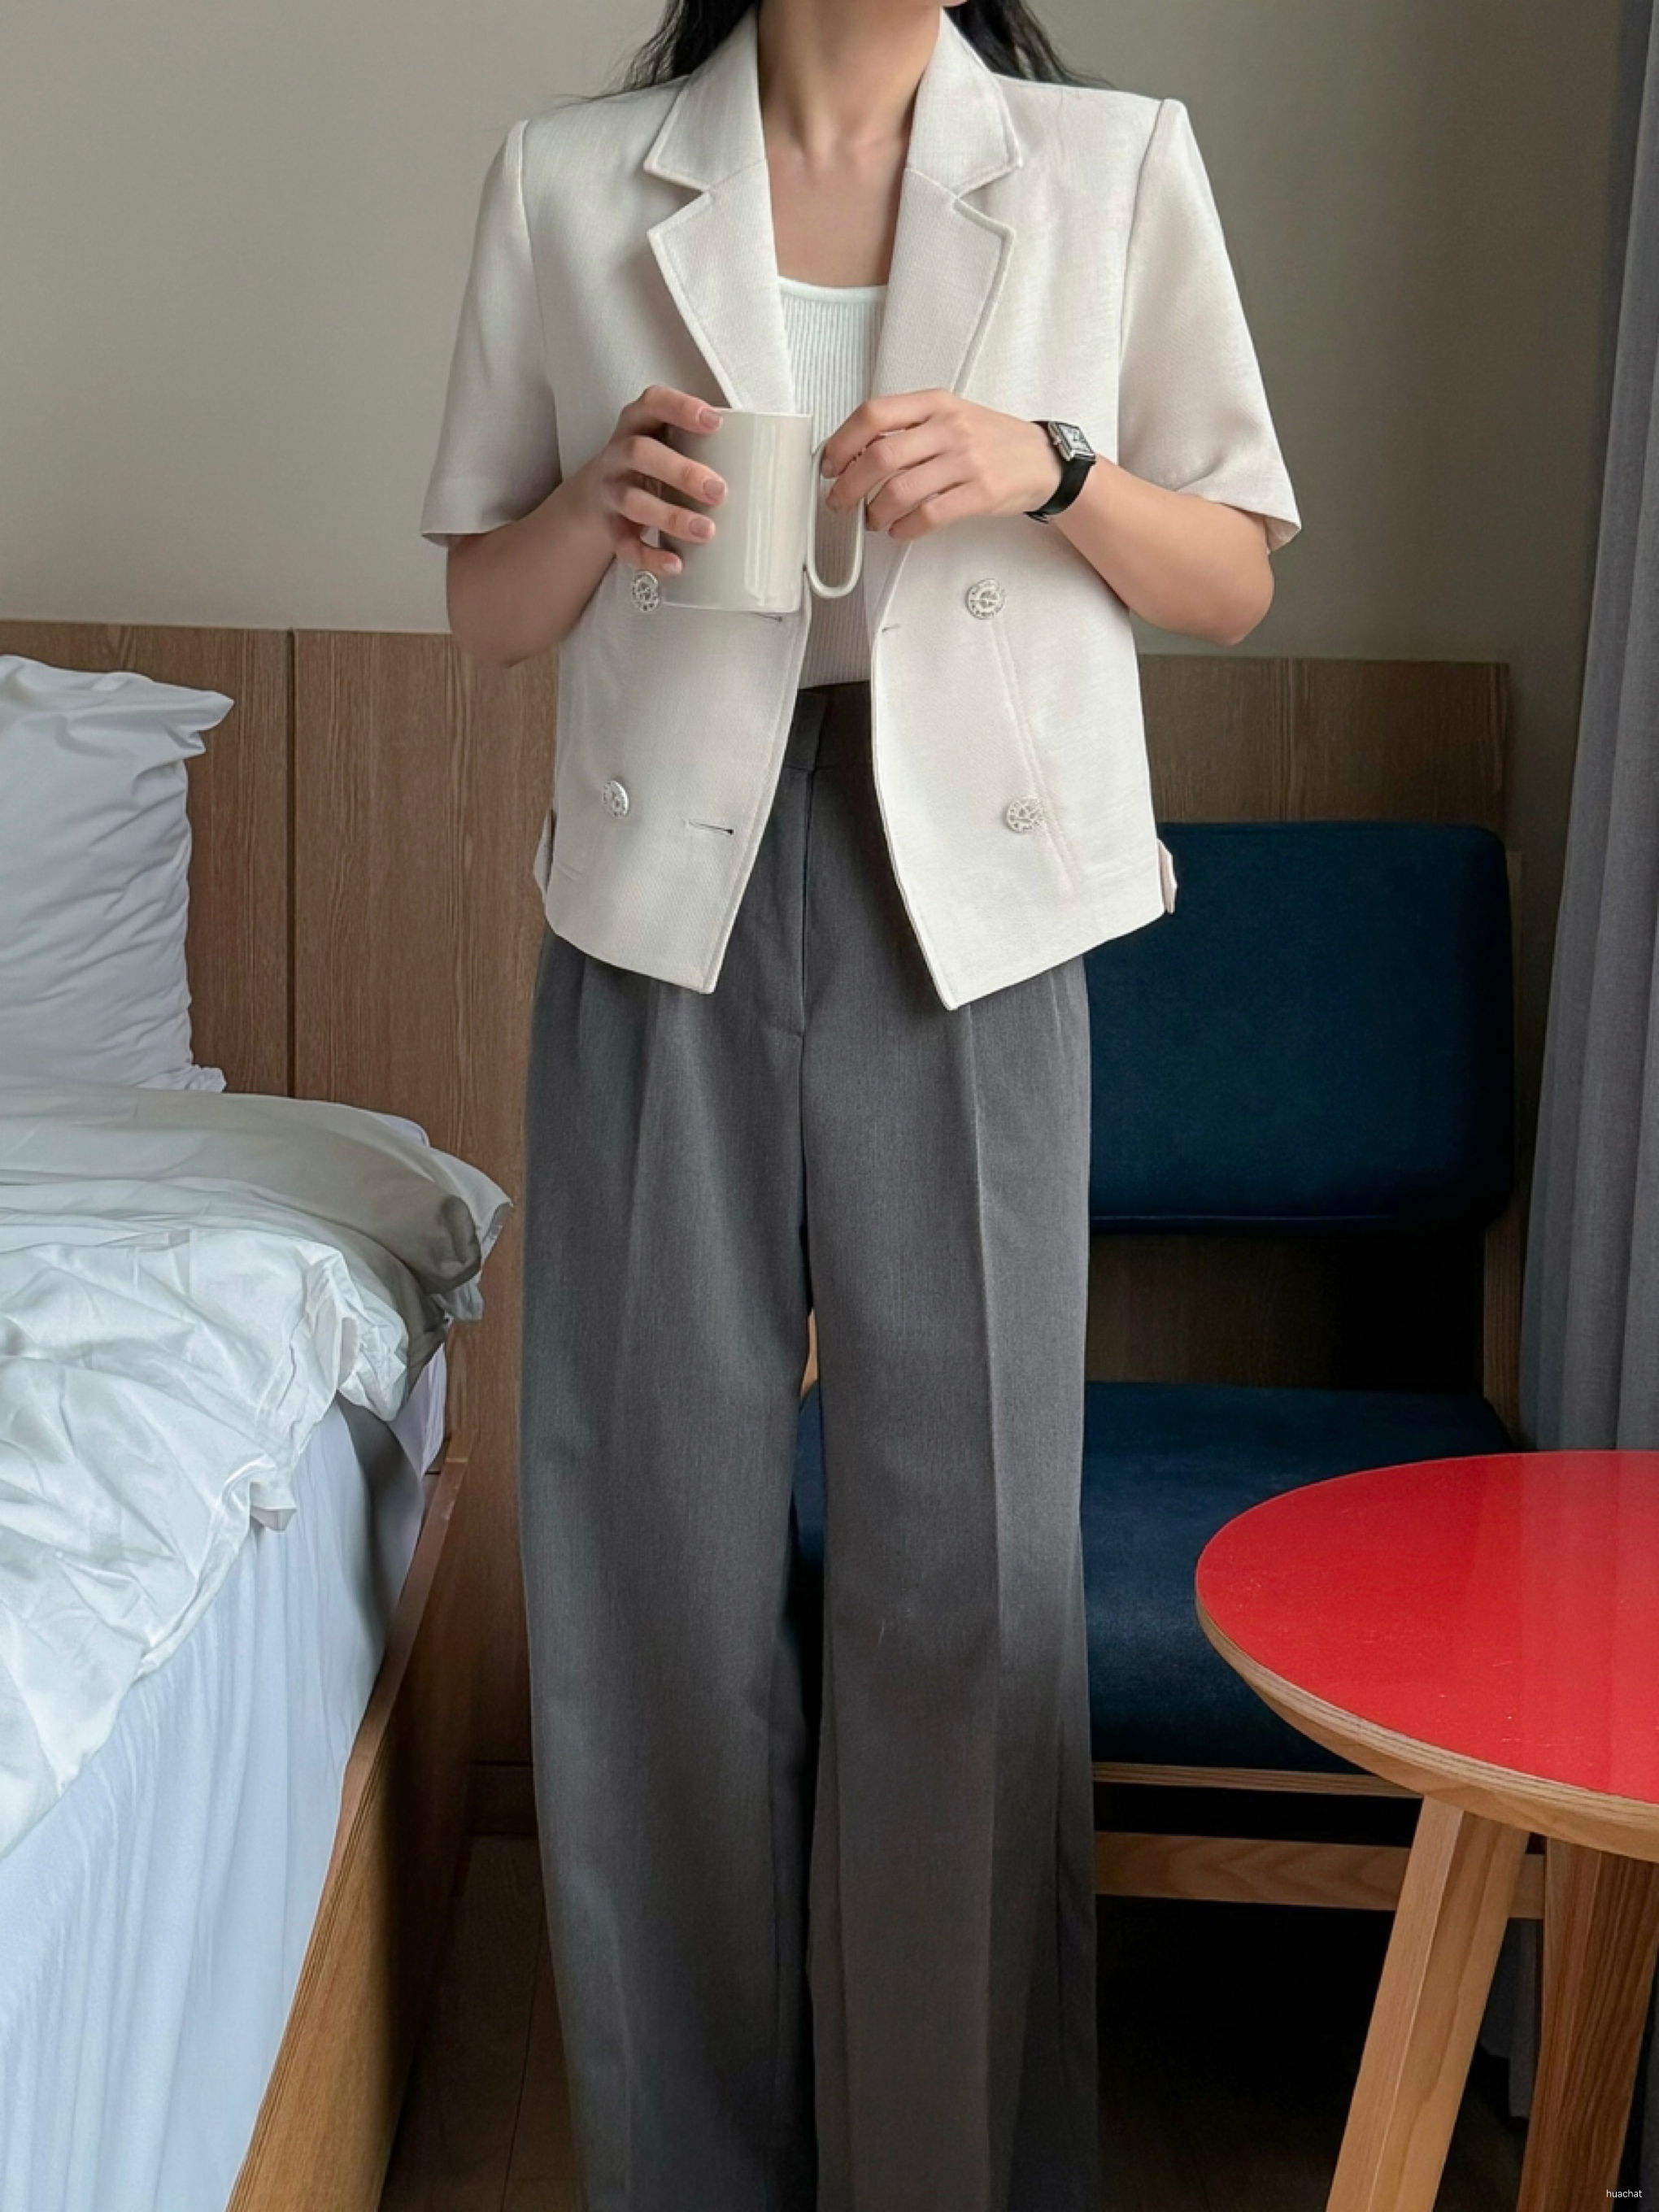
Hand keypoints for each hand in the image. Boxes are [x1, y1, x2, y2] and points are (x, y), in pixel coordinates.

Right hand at [584, 384, 729, 578]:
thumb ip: (703, 445)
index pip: (653, 403)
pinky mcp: (610, 527)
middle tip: (719, 491)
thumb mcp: (668, 444)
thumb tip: (773, 462)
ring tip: (707, 531)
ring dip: (672, 517)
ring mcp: (612, 490)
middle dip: (681, 472)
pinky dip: (650, 556)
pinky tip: (675, 564)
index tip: (715, 422)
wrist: (598, 496)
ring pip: (634, 501)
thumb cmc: (651, 466)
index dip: (680, 409)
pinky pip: (625, 544)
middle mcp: (619, 453)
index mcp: (639, 424)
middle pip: (641, 453)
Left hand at [818, 393, 1063, 539]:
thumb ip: (907, 427)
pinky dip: (905, 529)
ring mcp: (965, 461)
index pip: (874, 414)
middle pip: (880, 456)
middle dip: (849, 485)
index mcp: (935, 403)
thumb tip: (856, 451)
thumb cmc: (989, 439)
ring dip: (875, 512)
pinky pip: (929, 515)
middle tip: (839, 501)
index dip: (842, 442)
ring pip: (900, 490)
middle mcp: (948, 427)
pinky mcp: (979, 493)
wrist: (1041, 459)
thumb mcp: (949, 416)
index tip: (829, 464)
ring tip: (872, 520)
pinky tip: (899, 531)